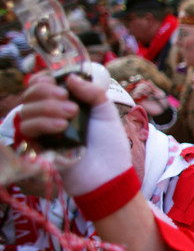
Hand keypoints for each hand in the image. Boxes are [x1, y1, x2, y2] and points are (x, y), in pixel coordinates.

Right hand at [19, 72, 131, 196]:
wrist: (110, 174)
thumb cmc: (110, 143)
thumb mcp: (106, 111)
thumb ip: (91, 91)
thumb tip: (70, 77)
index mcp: (64, 103)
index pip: (40, 85)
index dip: (44, 80)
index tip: (59, 82)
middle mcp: (49, 115)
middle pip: (30, 95)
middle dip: (46, 92)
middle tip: (70, 102)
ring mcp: (42, 131)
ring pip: (26, 111)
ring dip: (47, 108)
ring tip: (72, 114)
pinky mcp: (37, 147)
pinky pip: (27, 129)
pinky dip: (43, 123)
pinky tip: (61, 126)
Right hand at [128, 79, 169, 116]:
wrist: (163, 111)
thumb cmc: (163, 101)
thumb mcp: (160, 93)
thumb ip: (153, 87)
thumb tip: (148, 80)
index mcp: (148, 87)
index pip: (140, 81)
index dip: (137, 78)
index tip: (138, 78)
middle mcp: (142, 91)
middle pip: (134, 84)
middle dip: (133, 81)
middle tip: (133, 80)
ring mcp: (140, 96)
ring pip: (133, 89)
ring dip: (139, 89)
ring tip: (147, 94)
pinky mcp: (138, 102)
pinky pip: (133, 97)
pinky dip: (135, 95)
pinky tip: (140, 96)